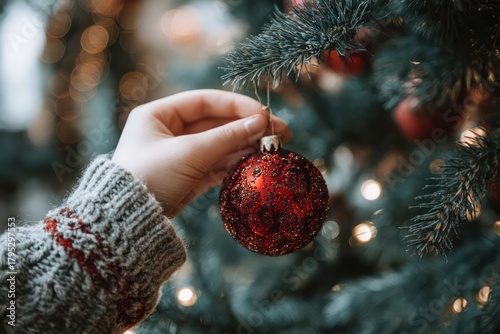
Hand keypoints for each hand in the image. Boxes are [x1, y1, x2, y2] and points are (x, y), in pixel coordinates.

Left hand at [112, 89, 290, 216]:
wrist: (129, 223)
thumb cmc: (151, 177)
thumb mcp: (190, 152)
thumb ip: (227, 136)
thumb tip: (260, 123)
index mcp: (159, 115)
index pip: (205, 101)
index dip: (237, 105)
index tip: (264, 114)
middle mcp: (169, 131)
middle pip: (216, 123)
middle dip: (246, 128)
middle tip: (279, 132)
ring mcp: (179, 155)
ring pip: (219, 144)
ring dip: (244, 146)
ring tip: (271, 150)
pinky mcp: (187, 176)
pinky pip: (215, 163)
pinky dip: (234, 163)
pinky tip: (254, 163)